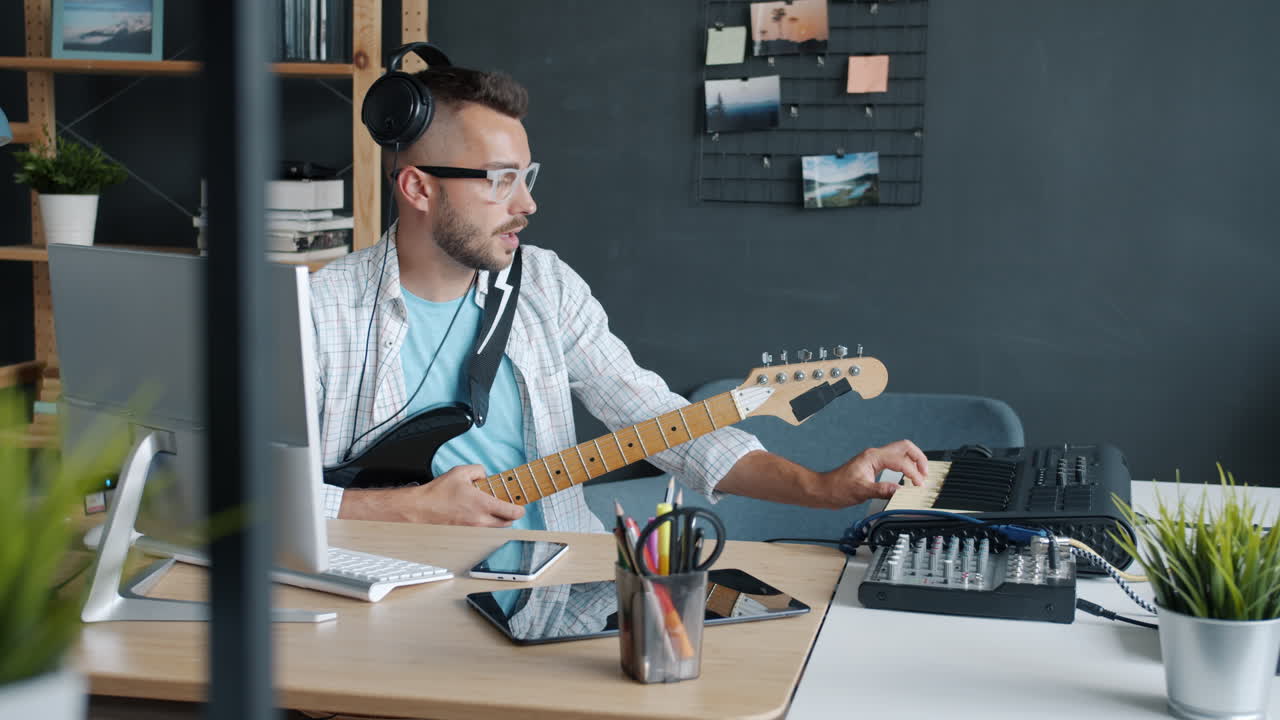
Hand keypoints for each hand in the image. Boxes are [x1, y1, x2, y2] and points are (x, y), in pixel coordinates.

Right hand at [340, 464, 525, 526]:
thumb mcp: (460, 472)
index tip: (520, 506)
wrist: (419, 510)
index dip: (519, 509)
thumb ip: (478, 471)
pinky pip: (481, 533)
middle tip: (505, 508)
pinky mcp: (465, 536)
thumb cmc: (437, 493)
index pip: (512, 512)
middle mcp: (480, 520)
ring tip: (489, 512)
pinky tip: (476, 518)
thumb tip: (485, 476)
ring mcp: (473, 531)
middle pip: (506, 524)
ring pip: (494, 530)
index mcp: (482, 504)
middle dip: (509, 516)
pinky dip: (483, 528)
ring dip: (496, 522)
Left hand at [818, 439, 929, 506]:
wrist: (824, 490)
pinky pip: (895, 461)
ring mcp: (874, 459)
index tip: (918, 485)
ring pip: (901, 452)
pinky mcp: (874, 466)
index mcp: (873, 457)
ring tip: (920, 476)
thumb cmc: (837, 489)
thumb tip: (900, 490)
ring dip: (914, 461)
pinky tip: (908, 477)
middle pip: (905, 447)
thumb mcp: (861, 492)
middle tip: (925, 474)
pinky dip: (906, 466)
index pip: (900, 461)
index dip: (913, 473)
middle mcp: (875, 455)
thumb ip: (882, 490)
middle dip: (919, 459)